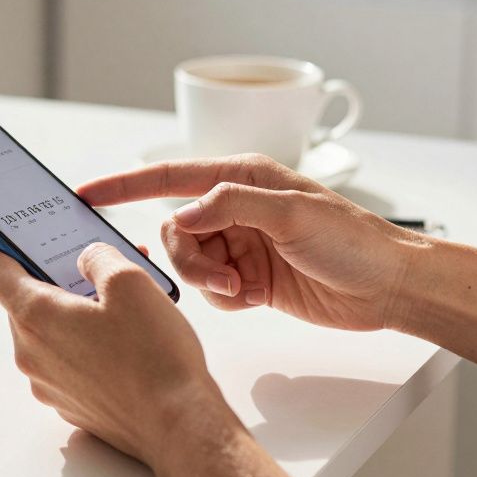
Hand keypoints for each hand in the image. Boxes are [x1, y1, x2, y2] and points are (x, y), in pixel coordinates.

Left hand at [0, 236, 226, 466]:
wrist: (177, 426)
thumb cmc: (154, 358)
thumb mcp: (130, 281)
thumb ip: (98, 257)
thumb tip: (86, 258)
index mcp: (36, 316)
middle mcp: (32, 353)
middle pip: (24, 301)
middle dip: (51, 277)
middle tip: (82, 261)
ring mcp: (48, 383)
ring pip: (48, 332)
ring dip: (72, 310)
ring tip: (115, 298)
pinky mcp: (69, 403)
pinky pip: (65, 361)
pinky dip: (83, 342)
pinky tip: (120, 336)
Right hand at [77, 154, 420, 331]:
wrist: (389, 288)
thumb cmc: (354, 241)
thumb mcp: (293, 213)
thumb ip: (232, 205)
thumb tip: (184, 213)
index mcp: (242, 178)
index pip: (169, 178)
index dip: (123, 185)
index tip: (86, 194)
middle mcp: (235, 209)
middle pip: (173, 230)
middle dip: (187, 257)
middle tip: (222, 276)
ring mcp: (240, 246)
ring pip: (188, 263)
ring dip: (206, 280)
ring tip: (242, 287)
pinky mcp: (248, 279)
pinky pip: (209, 290)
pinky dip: (223, 298)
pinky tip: (254, 296)